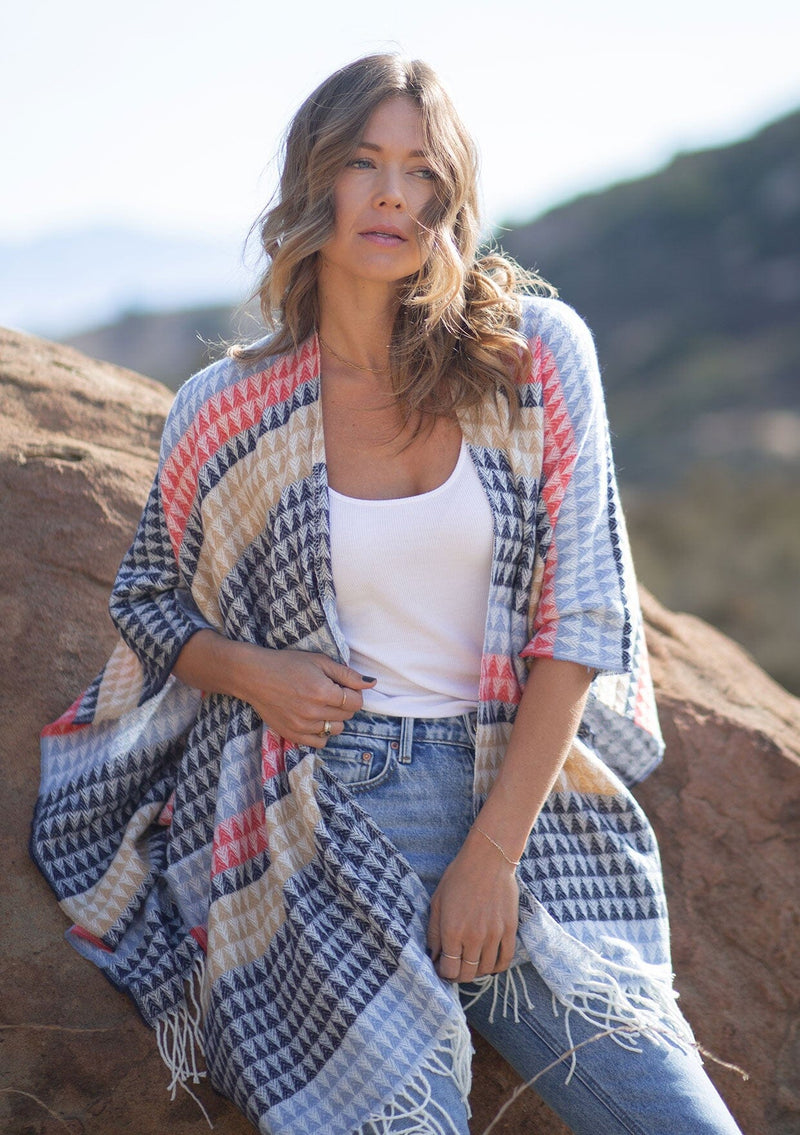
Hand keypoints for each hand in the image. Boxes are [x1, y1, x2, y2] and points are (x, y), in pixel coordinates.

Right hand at [235, 646, 374, 746]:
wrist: (255, 676)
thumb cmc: (288, 664)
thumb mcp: (319, 661)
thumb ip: (347, 674)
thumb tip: (371, 684)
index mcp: (322, 692)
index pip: (356, 702)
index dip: (354, 693)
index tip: (343, 686)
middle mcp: (313, 712)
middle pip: (347, 715)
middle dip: (345, 704)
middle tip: (330, 692)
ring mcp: (302, 726)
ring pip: (336, 729)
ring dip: (335, 718)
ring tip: (321, 705)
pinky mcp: (292, 735)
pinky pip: (320, 741)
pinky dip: (322, 732)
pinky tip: (314, 718)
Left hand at [427, 829, 518, 982]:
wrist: (488, 859)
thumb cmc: (458, 877)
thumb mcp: (437, 902)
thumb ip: (434, 932)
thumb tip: (434, 955)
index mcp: (453, 931)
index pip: (449, 969)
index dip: (443, 974)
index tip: (441, 968)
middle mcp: (474, 937)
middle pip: (467, 973)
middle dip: (458, 975)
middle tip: (455, 968)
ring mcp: (494, 935)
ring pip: (486, 969)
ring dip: (476, 971)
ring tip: (471, 962)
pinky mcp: (509, 929)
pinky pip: (505, 959)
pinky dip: (496, 967)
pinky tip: (489, 962)